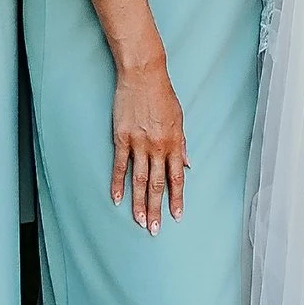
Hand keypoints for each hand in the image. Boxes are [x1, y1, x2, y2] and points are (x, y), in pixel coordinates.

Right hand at [110, 55, 186, 233]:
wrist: (144, 75)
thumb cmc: (163, 95)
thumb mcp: (179, 118)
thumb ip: (182, 144)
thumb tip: (187, 165)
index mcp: (174, 142)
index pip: (177, 177)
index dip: (177, 198)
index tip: (176, 216)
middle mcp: (158, 146)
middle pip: (158, 184)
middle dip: (157, 208)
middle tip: (155, 229)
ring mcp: (139, 143)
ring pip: (140, 179)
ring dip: (140, 203)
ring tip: (140, 221)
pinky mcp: (122, 138)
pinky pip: (120, 165)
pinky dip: (118, 184)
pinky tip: (117, 199)